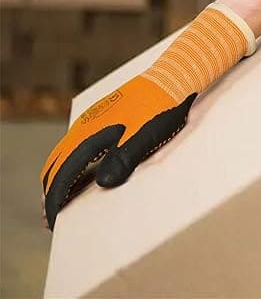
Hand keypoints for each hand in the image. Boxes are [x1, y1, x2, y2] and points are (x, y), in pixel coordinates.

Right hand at [40, 76, 194, 228]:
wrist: (172, 76)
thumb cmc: (162, 109)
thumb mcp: (146, 137)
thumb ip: (123, 160)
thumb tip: (102, 185)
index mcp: (89, 135)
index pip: (62, 174)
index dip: (54, 200)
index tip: (51, 222)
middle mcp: (83, 127)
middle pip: (55, 165)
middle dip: (51, 191)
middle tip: (52, 217)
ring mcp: (90, 120)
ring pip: (63, 153)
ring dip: (60, 177)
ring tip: (64, 198)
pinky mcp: (101, 116)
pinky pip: (76, 144)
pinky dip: (72, 163)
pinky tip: (84, 171)